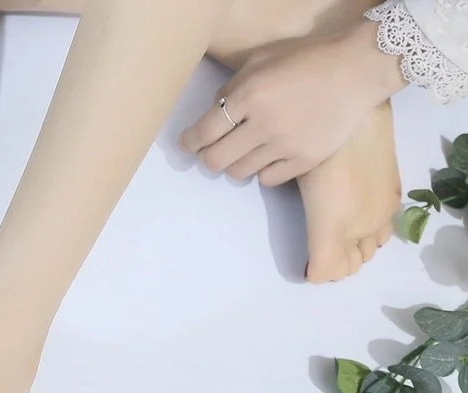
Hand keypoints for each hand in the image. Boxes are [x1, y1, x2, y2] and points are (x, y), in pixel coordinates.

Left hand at [179, 20, 406, 185]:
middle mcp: (264, 124)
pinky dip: (263, 170)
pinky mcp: (305, 160)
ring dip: (235, 163)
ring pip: (239, 173)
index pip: (203, 132)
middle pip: (215, 160)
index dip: (190, 142)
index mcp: (249, 95)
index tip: (188, 143)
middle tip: (213, 150)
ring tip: (245, 149)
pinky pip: (268, 180)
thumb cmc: (307, 59)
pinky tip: (270, 155)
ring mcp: (286, 145)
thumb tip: (213, 112)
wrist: (357, 68)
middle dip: (208, 157)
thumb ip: (233, 87)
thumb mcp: (261, 60)